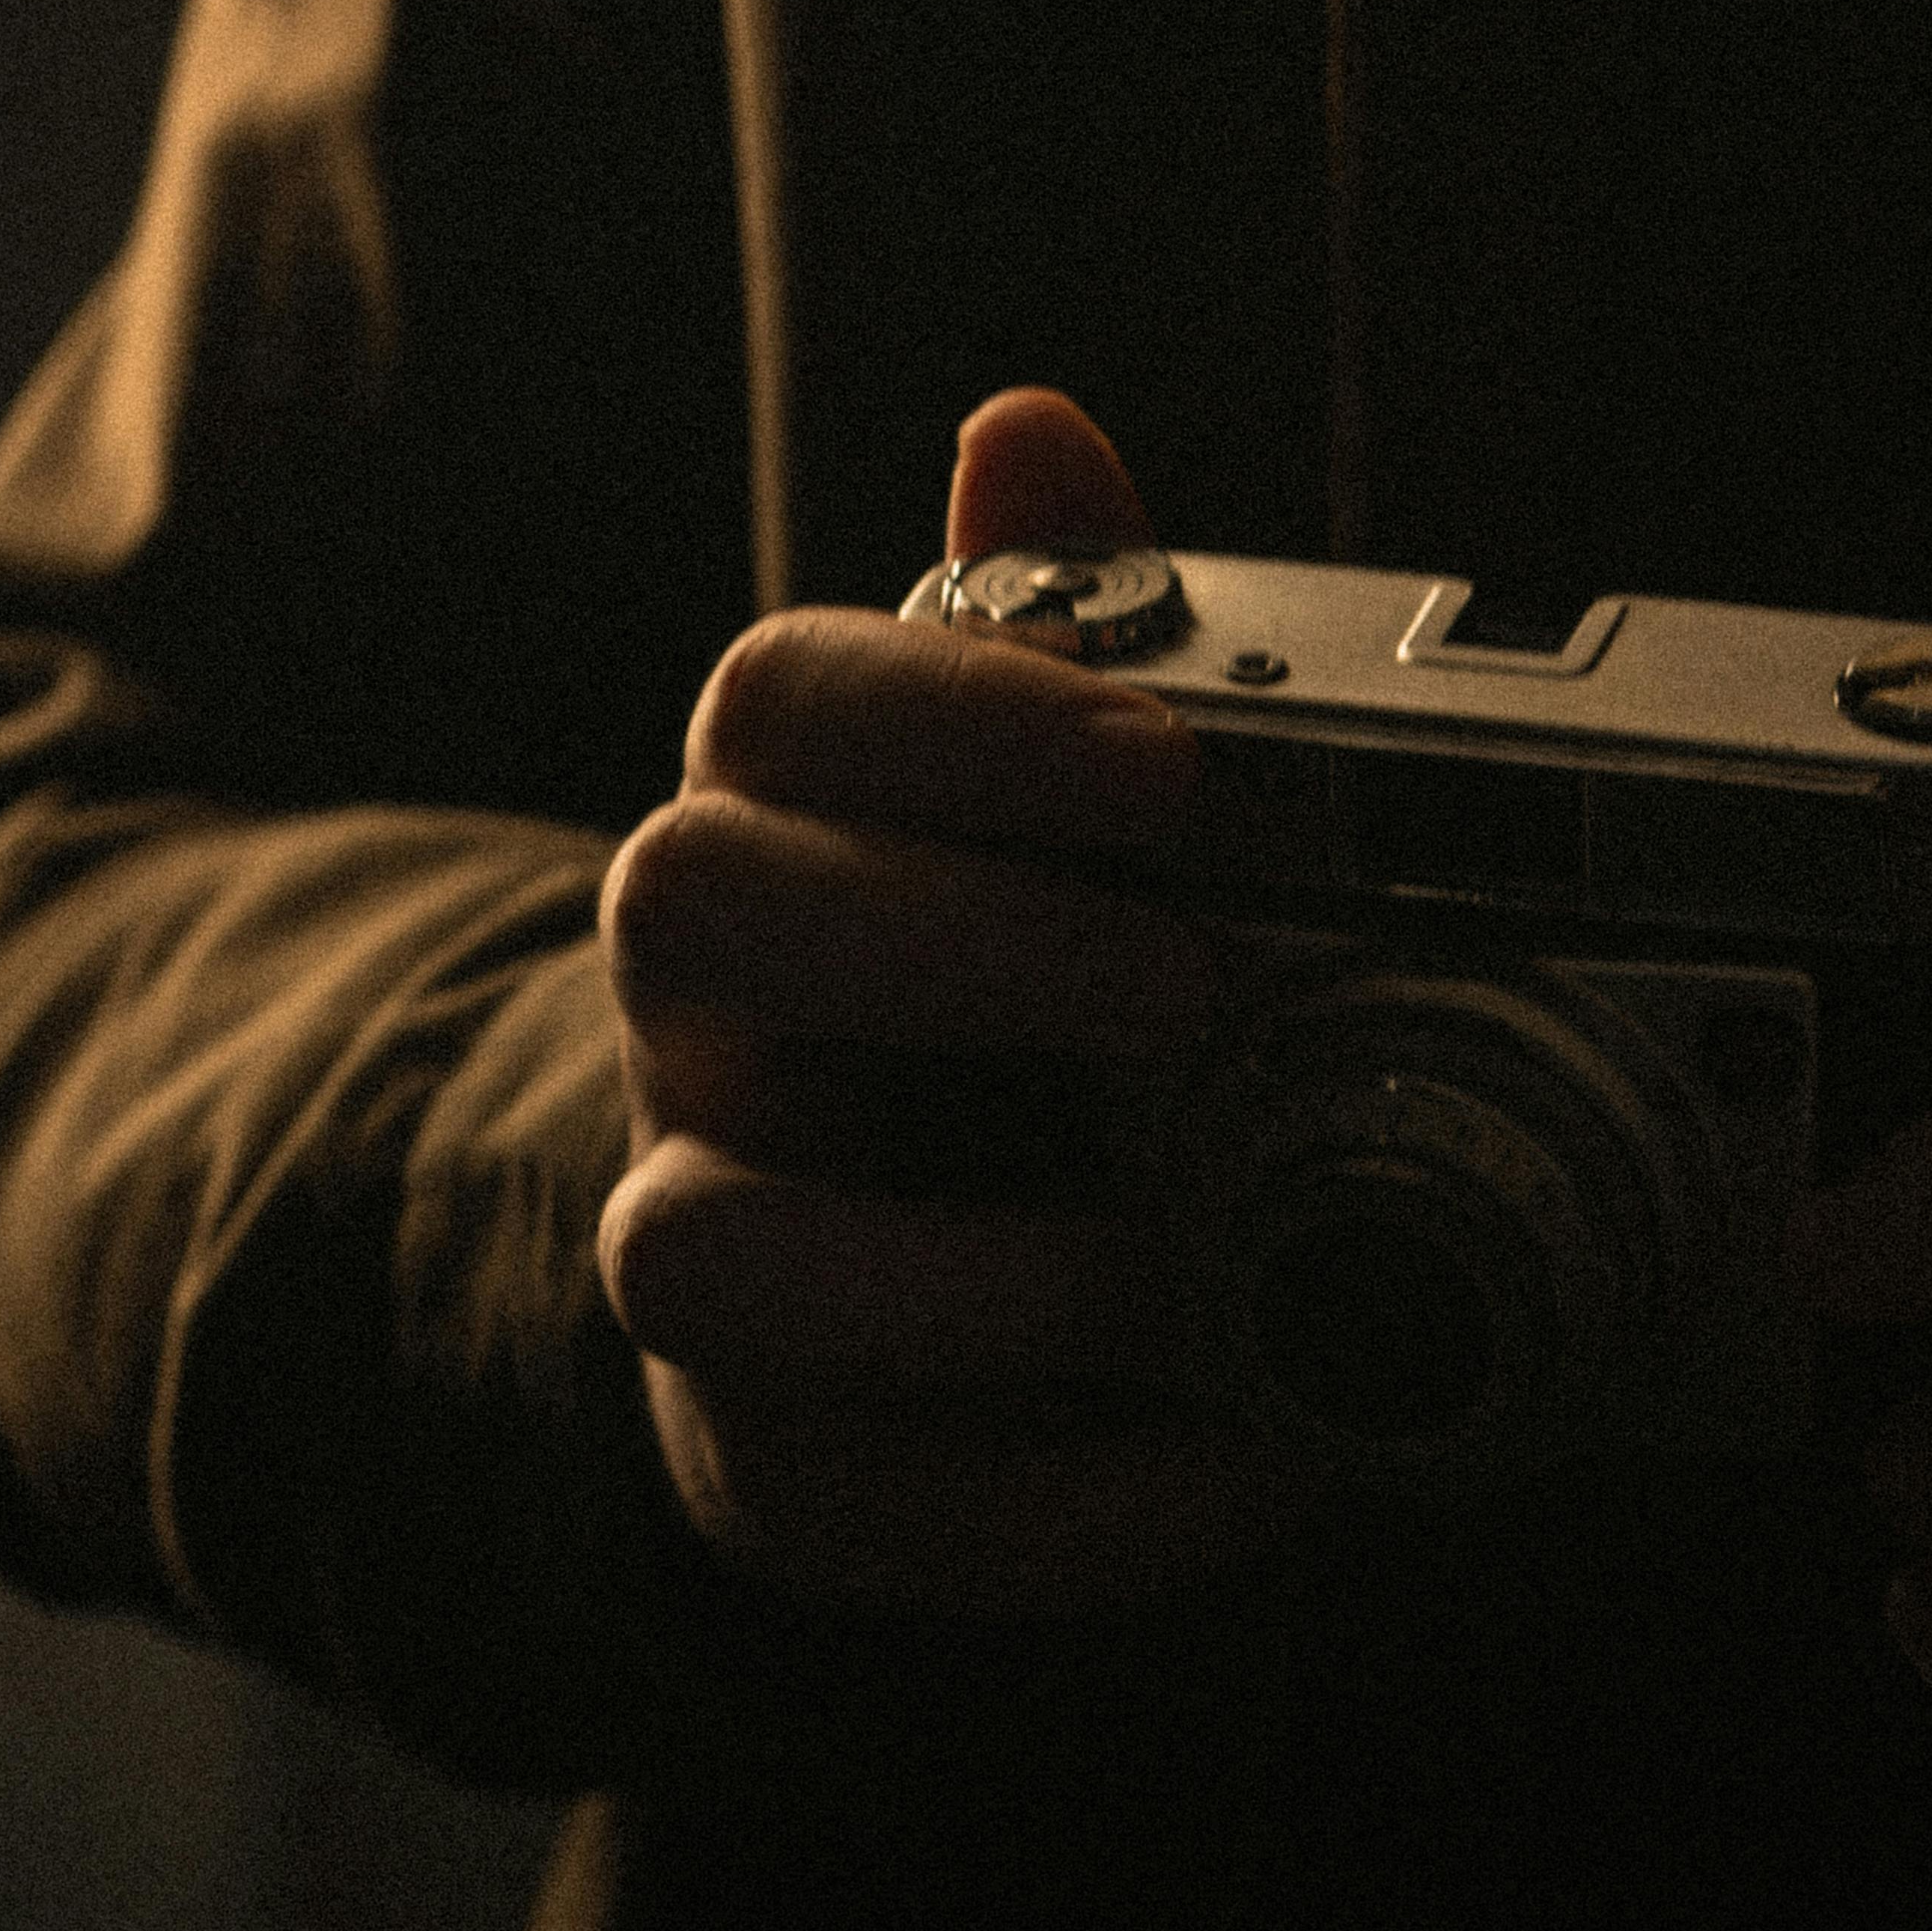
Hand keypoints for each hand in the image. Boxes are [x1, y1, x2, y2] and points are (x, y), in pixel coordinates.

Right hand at [597, 386, 1275, 1614]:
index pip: (772, 698)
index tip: (1171, 767)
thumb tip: (1030, 424)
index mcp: (773, 817)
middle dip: (947, 939)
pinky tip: (1247, 1464)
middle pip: (684, 906)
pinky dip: (1060, 1506)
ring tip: (1188, 1268)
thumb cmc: (1001, 963)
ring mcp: (695, 1232)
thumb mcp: (1042, 792)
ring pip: (687, 1243)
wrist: (897, 1232)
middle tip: (1193, 985)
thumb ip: (1051, 615)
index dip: (958, 717)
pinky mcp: (756, 1456)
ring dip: (963, 1271)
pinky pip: (838, 1497)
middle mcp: (695, 1015)